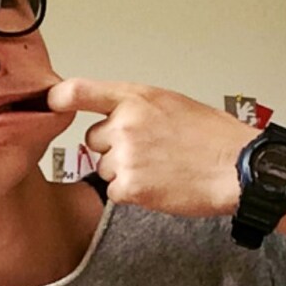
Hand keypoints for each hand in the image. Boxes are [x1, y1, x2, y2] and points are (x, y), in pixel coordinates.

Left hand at [48, 79, 259, 216]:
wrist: (235, 168)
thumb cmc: (213, 138)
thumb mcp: (172, 105)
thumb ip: (137, 108)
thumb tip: (115, 117)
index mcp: (137, 98)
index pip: (81, 91)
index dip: (60, 97)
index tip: (50, 102)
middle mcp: (126, 123)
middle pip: (94, 140)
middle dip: (113, 149)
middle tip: (149, 153)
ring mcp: (126, 156)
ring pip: (103, 168)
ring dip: (124, 173)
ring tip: (160, 169)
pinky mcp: (130, 186)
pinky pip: (114, 192)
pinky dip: (133, 194)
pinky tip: (159, 186)